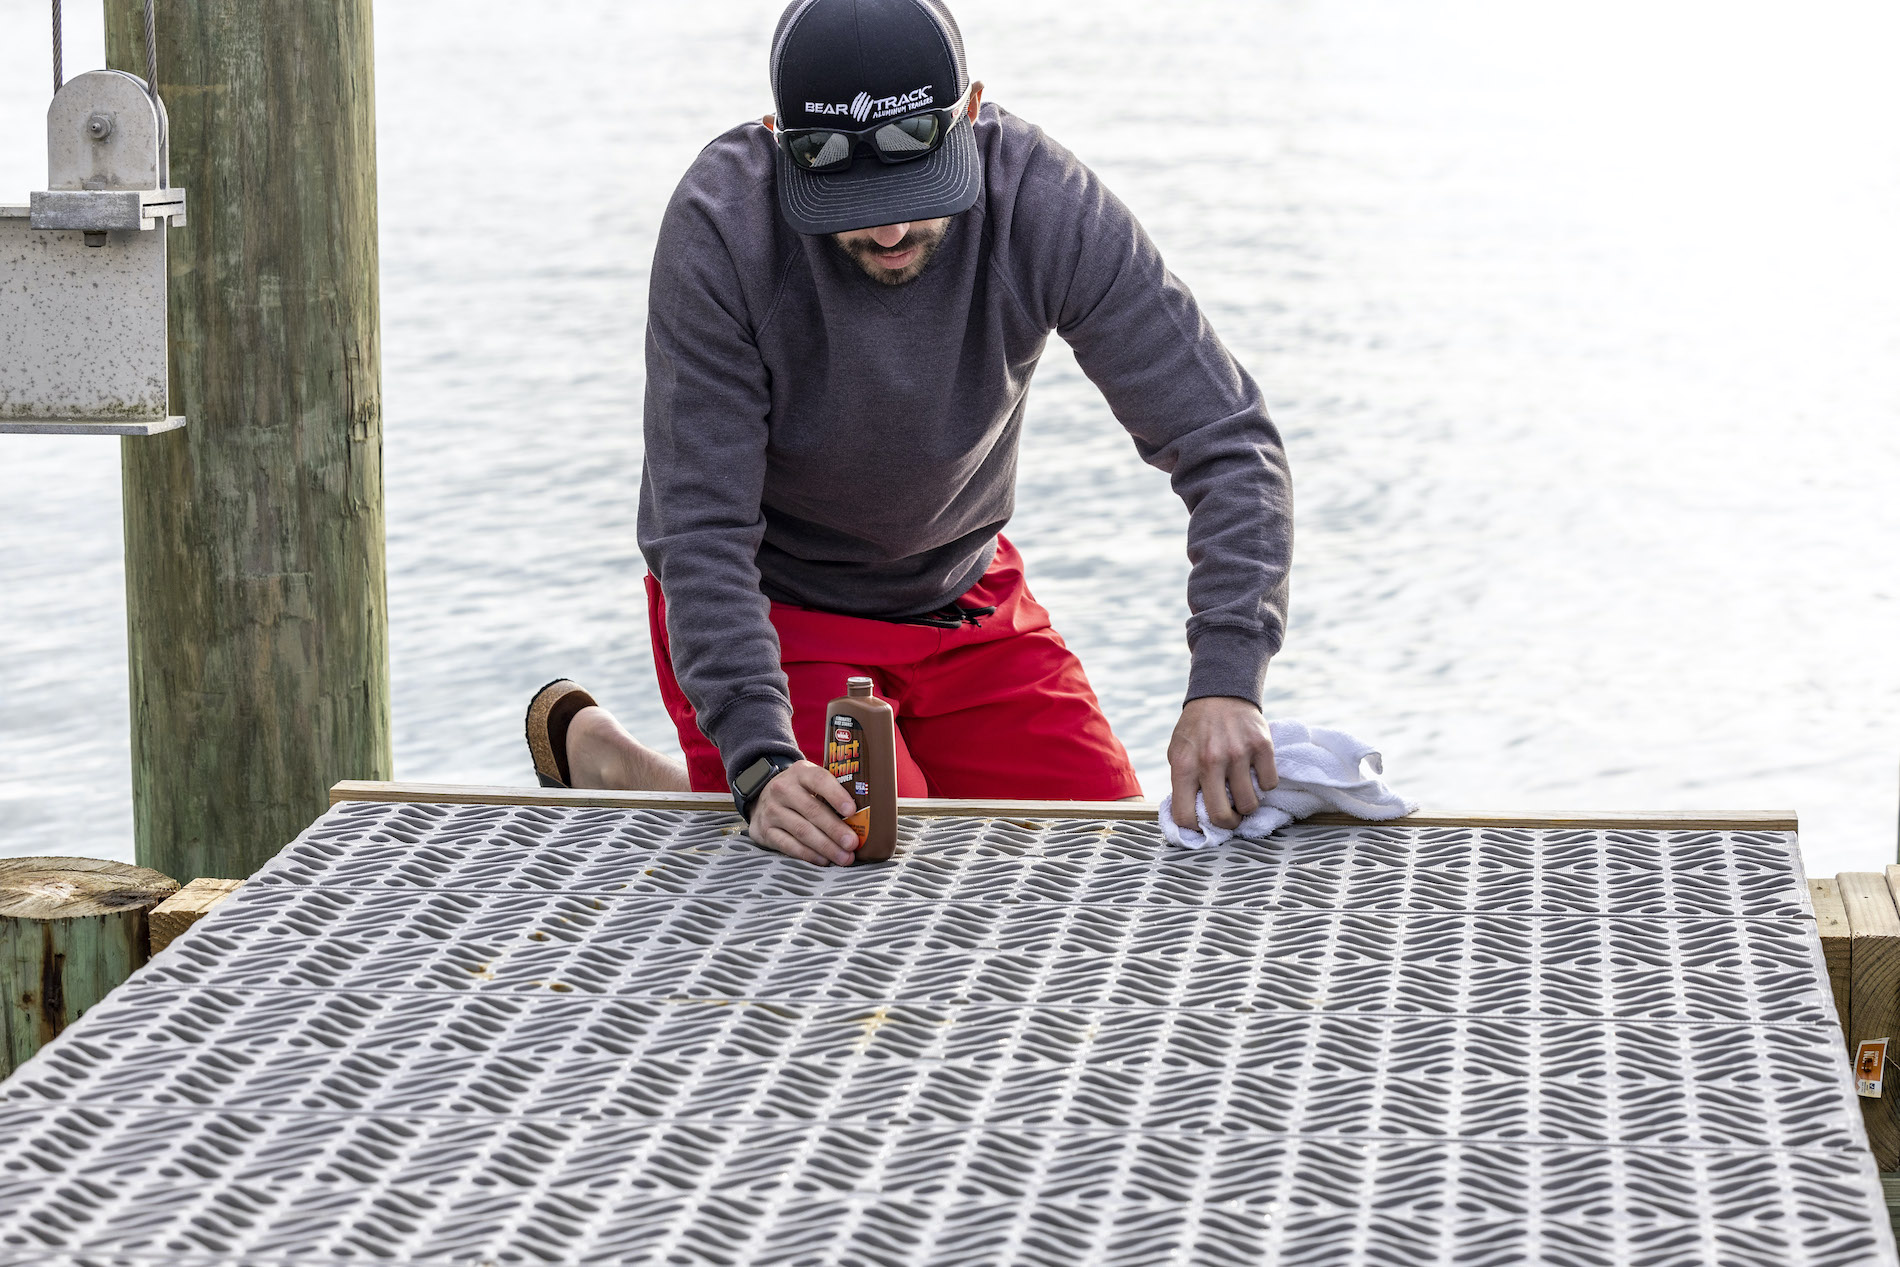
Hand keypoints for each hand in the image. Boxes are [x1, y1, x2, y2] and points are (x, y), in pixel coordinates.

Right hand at [747, 760, 861, 866]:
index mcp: (800, 772)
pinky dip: (808, 854)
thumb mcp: (811, 781)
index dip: (836, 795)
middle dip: (835, 829)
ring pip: (801, 830)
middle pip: (812, 810)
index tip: (851, 811)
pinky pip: (788, 845)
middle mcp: (783, 789)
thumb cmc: (799, 792)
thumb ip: (833, 791)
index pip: (819, 780)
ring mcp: (772, 810)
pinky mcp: (765, 831)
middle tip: (852, 843)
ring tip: (844, 857)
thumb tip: (867, 814)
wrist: (762, 798)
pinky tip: (824, 860)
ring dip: (826, 846)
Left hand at [1167, 696, 1277, 830]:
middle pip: (1221, 816)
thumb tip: (1189, 817)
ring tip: (1243, 793)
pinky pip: (1269, 784)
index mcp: (1184, 766)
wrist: (1220, 694)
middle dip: (1228, 823)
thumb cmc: (1196, 730)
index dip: (1194, 829)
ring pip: (1249, 805)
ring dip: (1248, 805)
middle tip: (1230, 816)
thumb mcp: (1177, 753)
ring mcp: (1237, 753)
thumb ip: (1182, 783)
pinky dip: (1265, 784)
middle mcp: (1210, 761)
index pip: (1184, 816)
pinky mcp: (1262, 746)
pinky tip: (1255, 773)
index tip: (1203, 826)